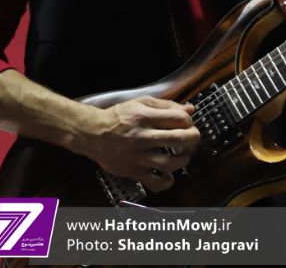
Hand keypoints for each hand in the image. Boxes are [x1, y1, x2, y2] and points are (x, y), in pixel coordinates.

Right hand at [73, 96, 200, 191]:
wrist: (92, 134)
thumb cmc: (118, 117)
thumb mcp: (140, 103)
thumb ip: (166, 105)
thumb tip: (190, 109)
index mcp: (145, 116)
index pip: (179, 118)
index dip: (188, 121)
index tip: (186, 123)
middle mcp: (142, 136)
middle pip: (179, 139)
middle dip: (193, 138)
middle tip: (192, 138)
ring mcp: (138, 156)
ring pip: (170, 162)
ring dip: (183, 159)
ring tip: (182, 155)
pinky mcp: (133, 171)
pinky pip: (155, 182)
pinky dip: (167, 181)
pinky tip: (168, 174)